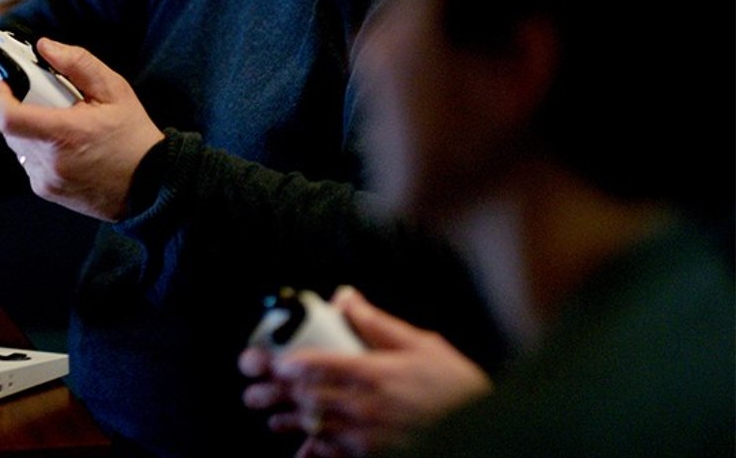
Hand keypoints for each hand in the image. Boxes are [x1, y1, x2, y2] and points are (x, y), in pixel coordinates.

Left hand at [0, 38, 164, 220]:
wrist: (151, 184)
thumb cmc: (135, 139)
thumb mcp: (115, 91)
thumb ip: (78, 64)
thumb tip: (47, 48)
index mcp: (66, 134)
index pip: (10, 117)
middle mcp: (51, 162)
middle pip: (11, 129)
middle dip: (19, 109)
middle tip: (46, 101)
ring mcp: (48, 180)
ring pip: (18, 146)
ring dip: (29, 131)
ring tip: (62, 126)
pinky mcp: (48, 191)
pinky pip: (29, 163)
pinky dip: (38, 150)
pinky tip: (65, 147)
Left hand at [239, 287, 490, 456]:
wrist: (485, 431)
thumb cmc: (453, 387)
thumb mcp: (420, 344)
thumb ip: (376, 323)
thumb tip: (346, 297)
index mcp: (375, 374)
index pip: (320, 367)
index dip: (289, 364)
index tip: (272, 362)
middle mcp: (367, 407)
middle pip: (309, 398)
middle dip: (278, 394)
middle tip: (254, 388)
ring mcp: (369, 437)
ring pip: (316, 428)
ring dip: (289, 422)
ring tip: (270, 417)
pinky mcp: (374, 456)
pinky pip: (335, 456)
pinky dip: (314, 451)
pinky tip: (301, 449)